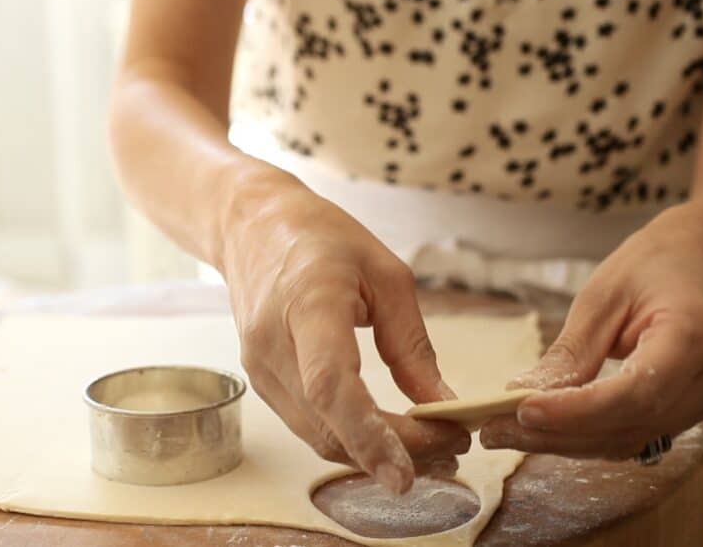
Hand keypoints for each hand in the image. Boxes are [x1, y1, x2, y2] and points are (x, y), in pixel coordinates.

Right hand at [219, 170, 469, 492]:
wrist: (250, 226)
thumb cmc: (321, 238)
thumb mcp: (386, 274)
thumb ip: (411, 345)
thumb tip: (442, 405)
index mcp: (307, 303)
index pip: (330, 385)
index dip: (367, 435)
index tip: (405, 475)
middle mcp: (272, 344)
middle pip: (328, 424)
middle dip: (392, 451)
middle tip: (451, 448)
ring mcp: (259, 367)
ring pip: (318, 436)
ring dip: (374, 452)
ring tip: (431, 445)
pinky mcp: (261, 381)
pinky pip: (308, 424)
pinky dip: (350, 437)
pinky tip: (389, 432)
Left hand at [480, 205, 702, 458]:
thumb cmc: (655, 264)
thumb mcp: (603, 294)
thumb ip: (572, 350)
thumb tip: (524, 394)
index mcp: (695, 334)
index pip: (635, 392)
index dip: (577, 411)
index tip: (523, 411)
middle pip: (629, 424)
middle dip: (558, 433)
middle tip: (497, 430)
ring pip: (630, 438)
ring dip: (567, 441)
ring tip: (508, 432)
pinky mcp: (698, 409)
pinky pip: (638, 433)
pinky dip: (590, 434)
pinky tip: (547, 428)